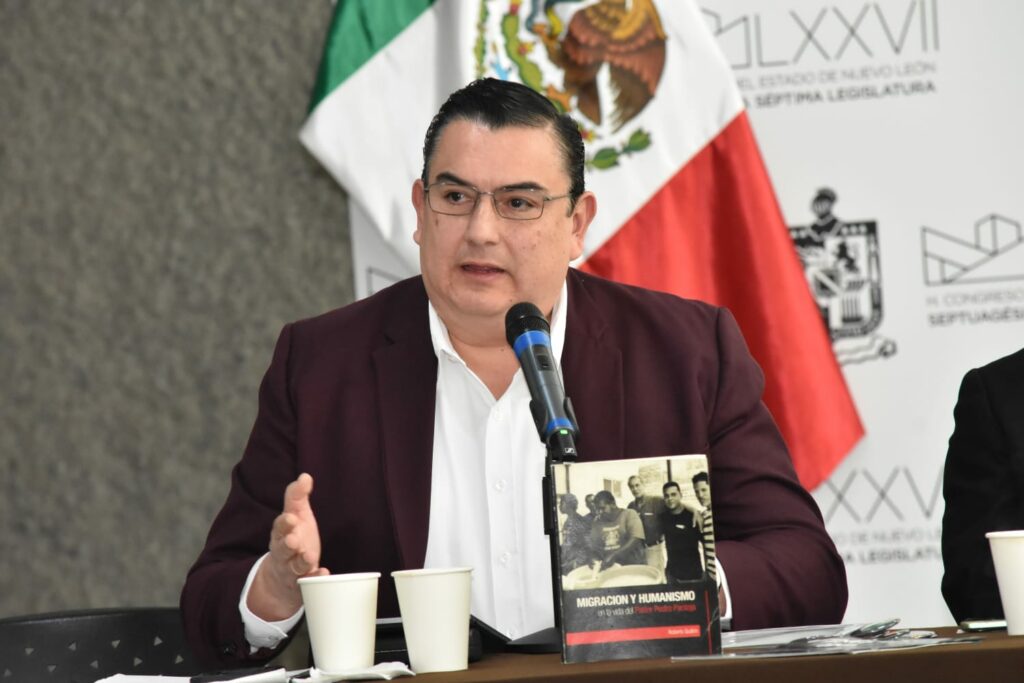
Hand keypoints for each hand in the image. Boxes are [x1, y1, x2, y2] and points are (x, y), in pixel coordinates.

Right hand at [247, 473, 327, 620]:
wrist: (282, 577)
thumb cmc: (292, 538)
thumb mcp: (295, 515)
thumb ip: (297, 497)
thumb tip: (305, 476)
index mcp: (281, 534)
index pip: (279, 528)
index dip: (284, 523)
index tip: (290, 517)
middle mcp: (284, 553)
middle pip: (283, 549)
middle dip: (287, 545)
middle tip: (293, 540)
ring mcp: (293, 570)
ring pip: (295, 567)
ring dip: (301, 562)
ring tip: (309, 557)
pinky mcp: (304, 583)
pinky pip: (309, 583)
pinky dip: (316, 578)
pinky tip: (324, 573)